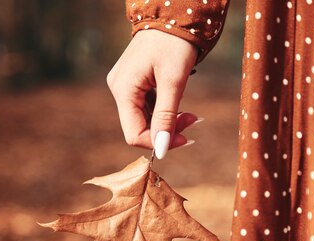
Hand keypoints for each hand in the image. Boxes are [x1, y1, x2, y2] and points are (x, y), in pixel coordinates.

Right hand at [107, 29, 199, 158]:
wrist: (172, 16)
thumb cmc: (174, 44)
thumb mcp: (173, 82)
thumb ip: (166, 117)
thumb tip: (161, 151)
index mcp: (124, 90)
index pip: (134, 134)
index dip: (158, 142)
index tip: (185, 139)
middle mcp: (119, 89)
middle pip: (140, 127)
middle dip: (167, 130)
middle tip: (193, 121)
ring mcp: (126, 86)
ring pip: (146, 119)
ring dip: (170, 122)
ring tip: (191, 114)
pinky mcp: (135, 83)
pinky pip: (149, 107)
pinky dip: (166, 111)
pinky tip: (180, 105)